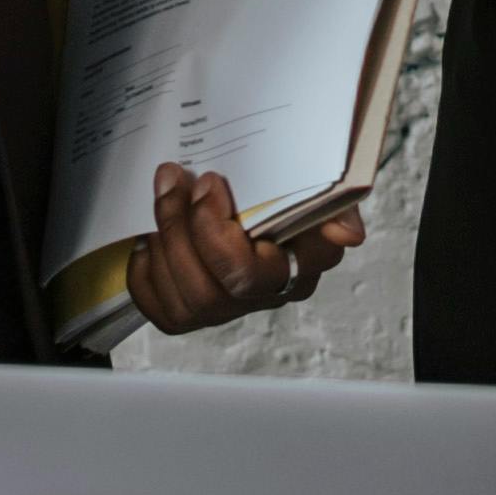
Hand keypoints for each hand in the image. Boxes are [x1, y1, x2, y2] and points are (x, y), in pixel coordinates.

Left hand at [124, 162, 362, 332]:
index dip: (221, 232)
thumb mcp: (310, 180)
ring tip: (164, 196)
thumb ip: (334, 203)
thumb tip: (348, 235)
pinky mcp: (193, 315)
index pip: (258, 271)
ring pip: (191, 300)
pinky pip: (163, 312)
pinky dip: (147, 274)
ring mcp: (230, 308)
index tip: (210, 182)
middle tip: (178, 180)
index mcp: (303, 262)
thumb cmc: (279, 185)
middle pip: (223, 285)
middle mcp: (269, 293)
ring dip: (167, 242)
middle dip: (189, 227)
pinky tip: (151, 240)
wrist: (240, 189)